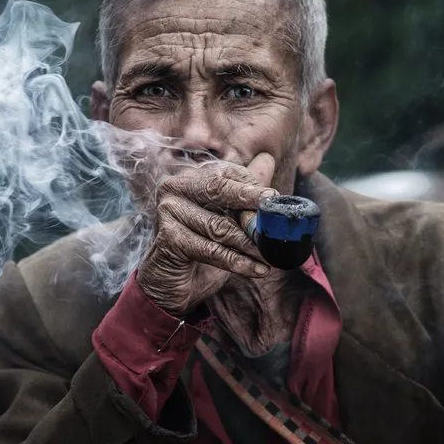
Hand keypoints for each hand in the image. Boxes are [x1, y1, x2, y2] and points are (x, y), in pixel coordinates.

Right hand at [136, 153, 276, 314]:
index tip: (275, 200)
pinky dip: (238, 262)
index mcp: (191, 177)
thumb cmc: (201, 247)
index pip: (226, 174)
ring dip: (250, 243)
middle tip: (276, 220)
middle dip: (251, 205)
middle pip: (218, 190)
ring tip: (272, 253)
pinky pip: (211, 250)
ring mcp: (168, 211)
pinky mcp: (168, 238)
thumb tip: (267, 159)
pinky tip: (260, 270)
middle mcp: (175, 187)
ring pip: (218, 226)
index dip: (252, 187)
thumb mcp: (226, 217)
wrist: (170, 284)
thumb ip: (244, 191)